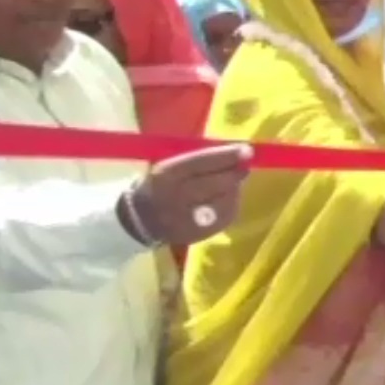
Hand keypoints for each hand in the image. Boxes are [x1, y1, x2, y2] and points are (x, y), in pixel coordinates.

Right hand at [123, 143, 252, 245]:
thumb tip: (234, 152)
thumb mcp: (170, 166)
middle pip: (215, 183)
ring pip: (224, 201)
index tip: (246, 149)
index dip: (226, 156)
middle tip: (246, 164)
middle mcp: (175, 197)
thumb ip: (199, 159)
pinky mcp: (198, 234)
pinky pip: (225, 218)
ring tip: (234, 181)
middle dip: (235, 172)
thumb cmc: (159, 185)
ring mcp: (187, 219)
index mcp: (166, 175)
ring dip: (235, 188)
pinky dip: (232, 204)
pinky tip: (229, 197)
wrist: (138, 220)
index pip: (201, 162)